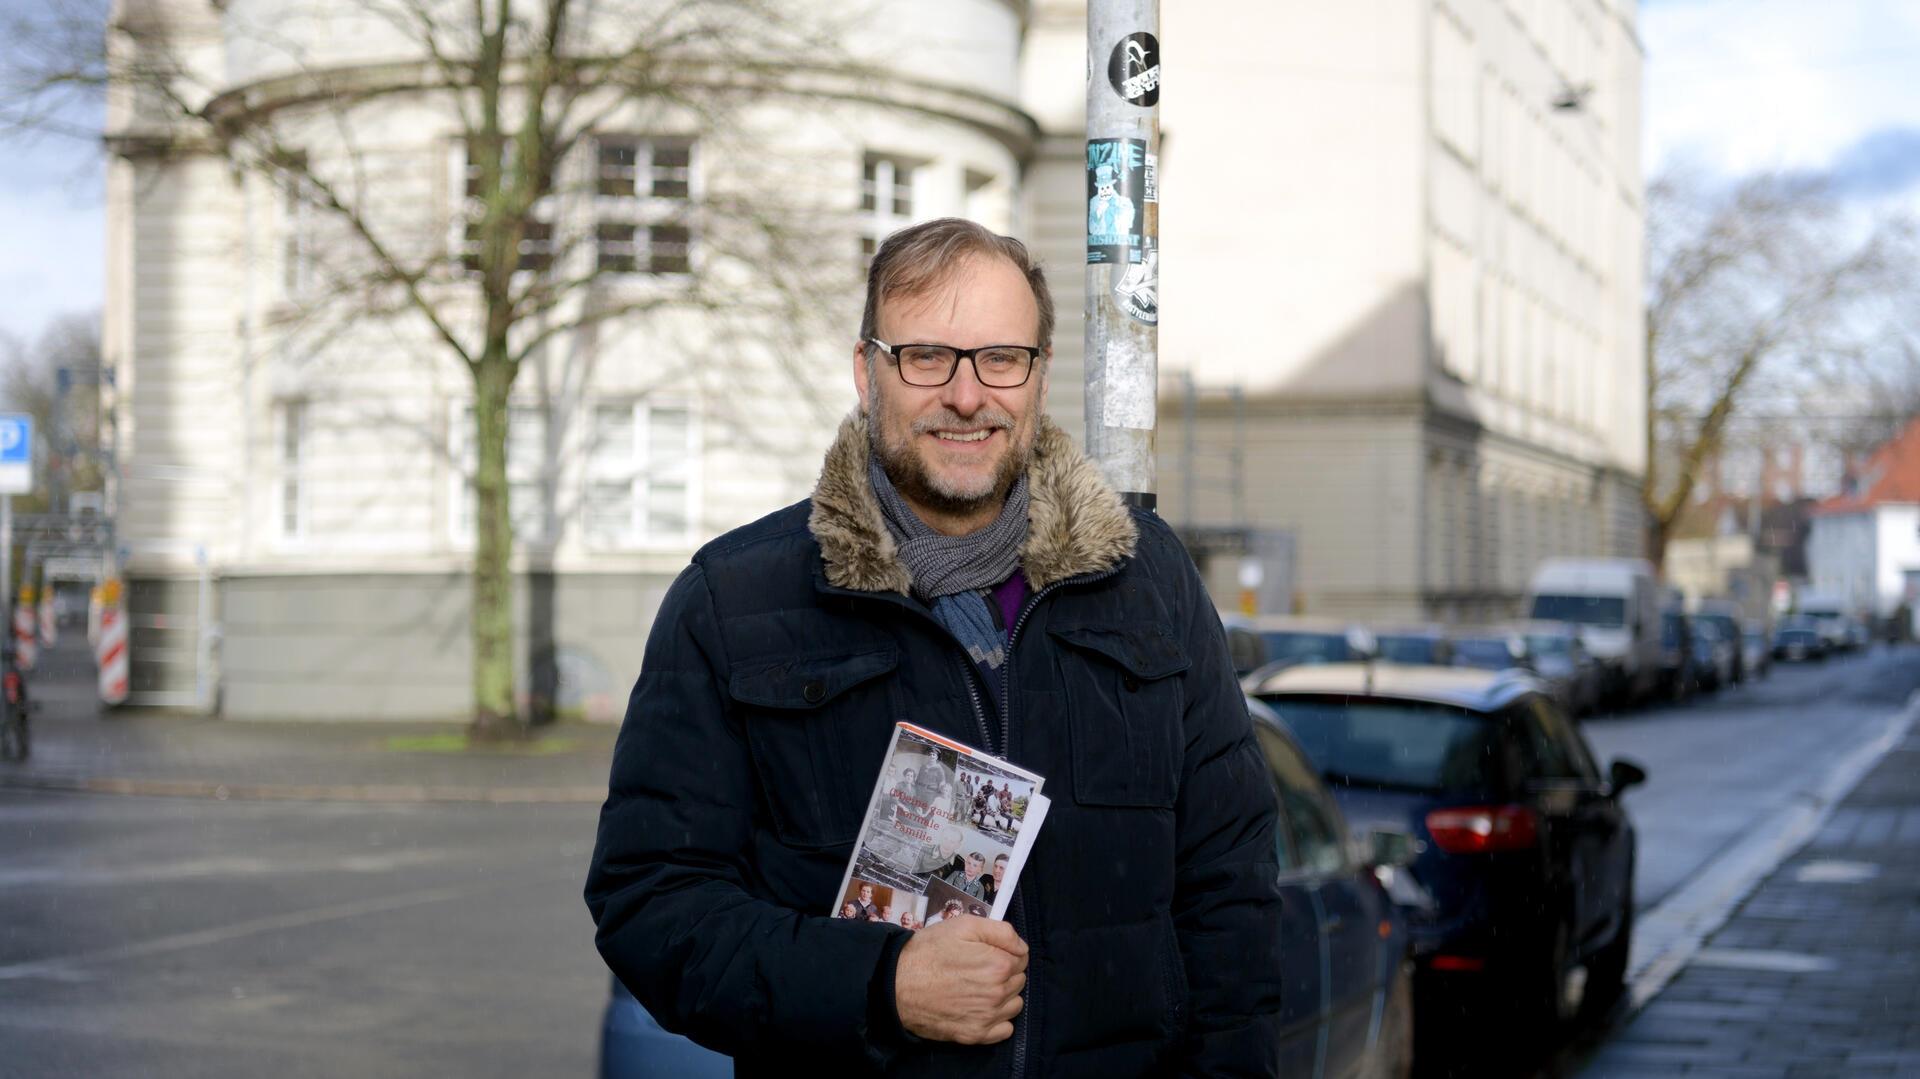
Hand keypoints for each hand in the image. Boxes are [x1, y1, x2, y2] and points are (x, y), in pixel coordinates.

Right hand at [892, 915, 1026, 1043]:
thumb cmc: (929, 952)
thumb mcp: (963, 926)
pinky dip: (998, 1020)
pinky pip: (1004, 1029)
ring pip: (1014, 1004)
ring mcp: (987, 1017)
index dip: (1005, 952)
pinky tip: (981, 1009)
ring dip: (1004, 995)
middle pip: (1018, 980)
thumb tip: (1022, 947)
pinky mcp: (975, 1035)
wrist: (897, 984)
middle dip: (1005, 972)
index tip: (987, 952)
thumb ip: (1001, 931)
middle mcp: (998, 993)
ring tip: (979, 988)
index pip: (1022, 958)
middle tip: (979, 968)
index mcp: (999, 964)